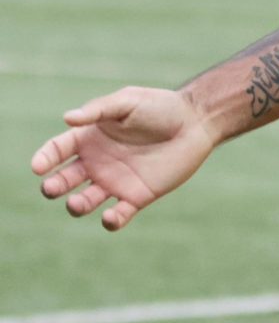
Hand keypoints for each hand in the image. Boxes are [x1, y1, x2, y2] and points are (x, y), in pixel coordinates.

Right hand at [30, 87, 219, 230]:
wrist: (196, 122)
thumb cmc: (160, 107)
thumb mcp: (128, 102)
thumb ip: (99, 110)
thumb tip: (68, 118)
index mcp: (89, 138)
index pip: (57, 151)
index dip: (44, 158)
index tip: (38, 166)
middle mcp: (96, 162)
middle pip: (64, 180)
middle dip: (54, 186)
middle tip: (51, 187)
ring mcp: (114, 181)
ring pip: (85, 201)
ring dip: (77, 205)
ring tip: (77, 202)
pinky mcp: (136, 196)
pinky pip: (118, 215)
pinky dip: (111, 221)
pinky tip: (110, 217)